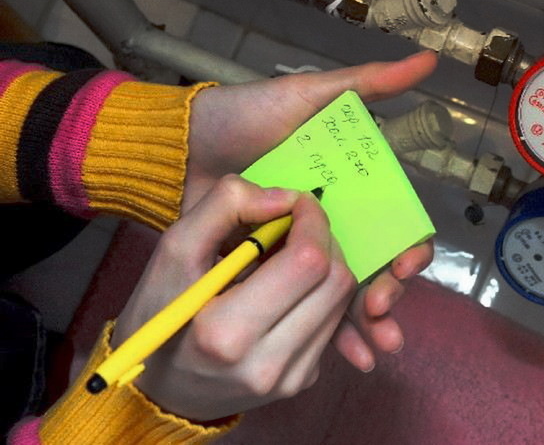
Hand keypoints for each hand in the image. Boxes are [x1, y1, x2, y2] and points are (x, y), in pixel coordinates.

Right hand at [113, 175, 356, 420]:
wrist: (156, 390)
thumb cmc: (158, 314)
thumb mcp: (174, 250)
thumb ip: (224, 207)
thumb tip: (285, 198)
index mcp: (227, 332)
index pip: (309, 262)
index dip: (313, 221)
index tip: (298, 202)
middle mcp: (267, 364)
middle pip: (337, 281)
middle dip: (324, 239)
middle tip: (295, 225)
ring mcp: (289, 379)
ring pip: (342, 301)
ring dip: (325, 265)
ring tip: (288, 255)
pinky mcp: (302, 381)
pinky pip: (333, 323)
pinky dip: (320, 293)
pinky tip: (288, 287)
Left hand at [182, 50, 437, 369]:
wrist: (180, 149)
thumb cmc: (245, 117)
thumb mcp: (307, 96)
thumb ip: (366, 84)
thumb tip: (429, 60)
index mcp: (349, 184)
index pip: (392, 221)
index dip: (407, 244)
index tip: (405, 262)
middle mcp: (335, 220)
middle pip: (376, 263)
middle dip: (389, 290)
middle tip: (382, 309)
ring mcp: (302, 250)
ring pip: (347, 293)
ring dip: (370, 322)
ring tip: (377, 344)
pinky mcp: (271, 273)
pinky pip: (307, 308)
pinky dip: (332, 334)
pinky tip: (352, 356)